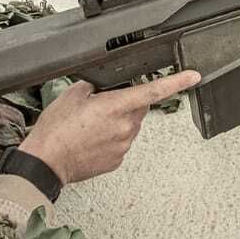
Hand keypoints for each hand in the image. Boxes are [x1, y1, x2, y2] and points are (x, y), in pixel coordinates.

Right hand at [19, 70, 200, 184]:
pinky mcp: (117, 160)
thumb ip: (93, 86)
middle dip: (126, 103)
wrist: (46, 161)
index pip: (154, 91)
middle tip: (100, 107)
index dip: (176, 82)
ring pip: (129, 126)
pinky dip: (110, 139)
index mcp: (116, 106)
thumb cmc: (56, 130)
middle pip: (138, 108)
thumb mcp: (71, 95)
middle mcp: (124, 127)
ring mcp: (122, 146)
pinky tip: (90, 140)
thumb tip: (101, 86)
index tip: (192, 76)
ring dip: (116, 122)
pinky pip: (120, 143)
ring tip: (89, 127)